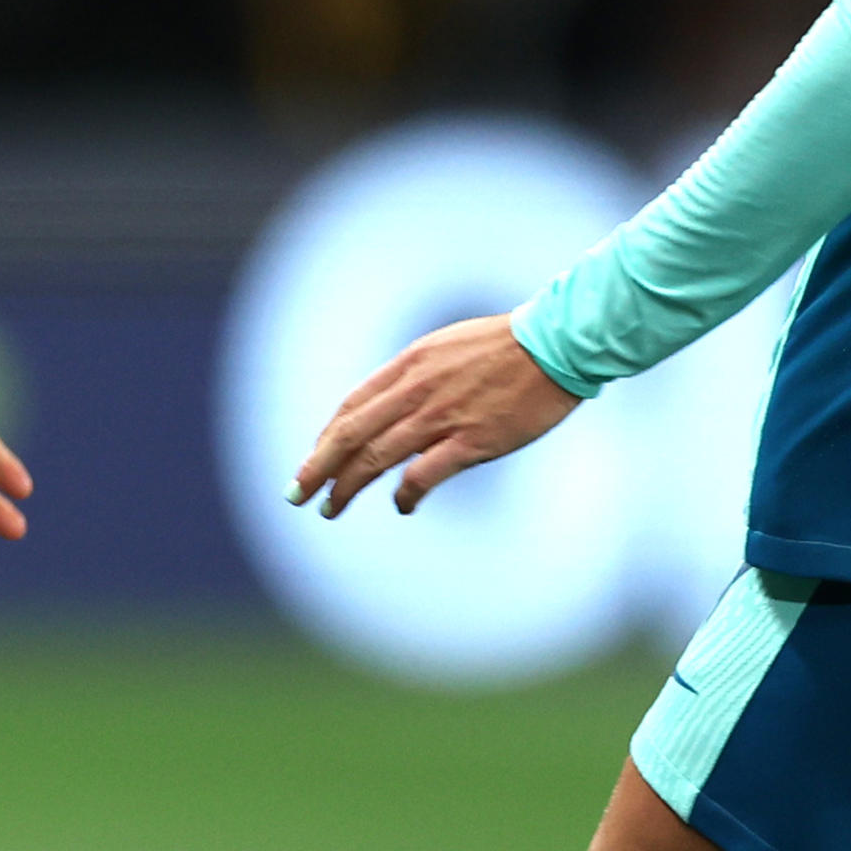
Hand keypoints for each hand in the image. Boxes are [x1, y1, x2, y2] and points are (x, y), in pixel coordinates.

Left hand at [292, 313, 578, 516]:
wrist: (554, 343)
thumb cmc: (504, 347)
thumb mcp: (442, 349)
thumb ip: (413, 378)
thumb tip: (391, 408)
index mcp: (406, 367)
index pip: (350, 408)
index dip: (325, 439)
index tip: (312, 462)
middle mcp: (414, 392)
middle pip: (350, 436)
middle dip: (317, 468)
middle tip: (296, 494)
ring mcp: (441, 417)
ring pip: (375, 458)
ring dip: (346, 487)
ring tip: (330, 507)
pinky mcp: (471, 440)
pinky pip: (424, 474)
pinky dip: (405, 495)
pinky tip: (402, 506)